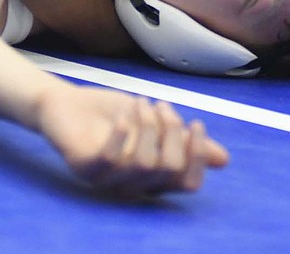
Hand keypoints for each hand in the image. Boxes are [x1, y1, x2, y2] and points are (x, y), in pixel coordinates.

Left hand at [37, 85, 228, 195]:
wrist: (67, 105)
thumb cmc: (112, 116)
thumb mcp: (155, 124)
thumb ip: (183, 140)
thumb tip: (223, 160)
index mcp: (152, 179)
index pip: (188, 183)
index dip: (197, 155)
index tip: (195, 122)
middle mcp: (132, 187)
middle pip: (169, 170)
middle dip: (171, 131)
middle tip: (161, 105)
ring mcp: (107, 181)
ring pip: (145, 163)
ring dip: (147, 125)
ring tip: (139, 103)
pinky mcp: (83, 168)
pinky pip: (111, 158)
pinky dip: (122, 133)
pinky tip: (123, 115)